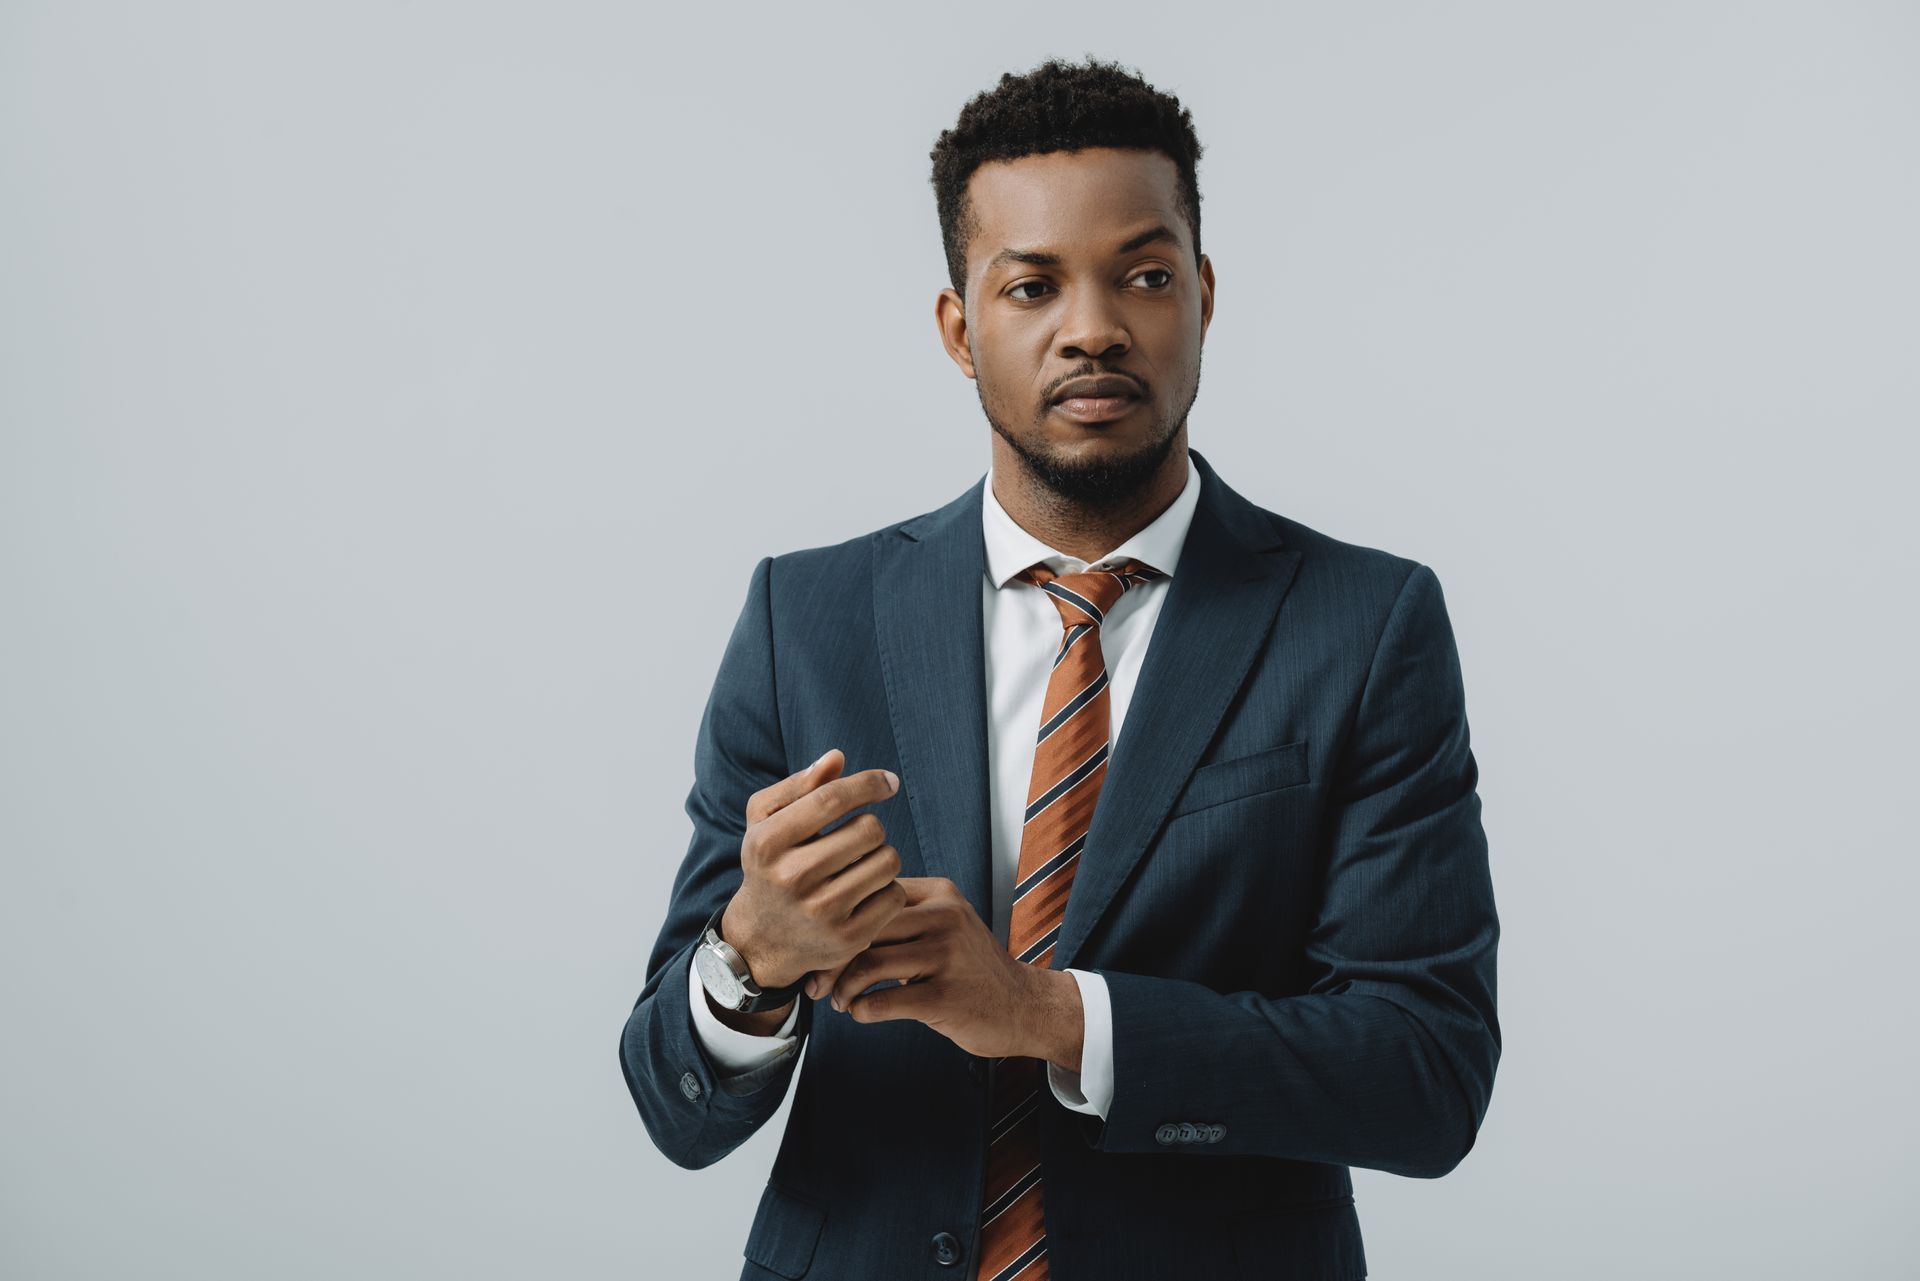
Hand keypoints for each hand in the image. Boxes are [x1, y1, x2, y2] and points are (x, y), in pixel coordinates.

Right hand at [721, 749, 907, 993]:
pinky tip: (867, 892)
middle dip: (872, 827)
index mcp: (768, 842)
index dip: (868, 784)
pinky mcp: (848, 938)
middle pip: (869, 829)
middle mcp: (792, 877)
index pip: (831, 799)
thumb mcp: (765, 822)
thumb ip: (798, 785)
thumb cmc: (770, 866)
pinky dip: (888, 888)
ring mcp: (821, 912)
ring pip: (888, 861)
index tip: (889, 782)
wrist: (762, 940)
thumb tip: (836, 757)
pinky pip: (895, 895)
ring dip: (883, 856)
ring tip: (862, 865)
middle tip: (858, 840)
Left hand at [825, 877, 1082, 1066]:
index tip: (819, 947)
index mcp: (939, 893)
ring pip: (867, 964)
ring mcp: (947, 957)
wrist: (1025, 1007)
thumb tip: (829, 926)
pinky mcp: (945, 998)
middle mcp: (945, 917)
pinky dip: (861, 1011)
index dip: (836, 922)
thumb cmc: (970, 969)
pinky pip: (881, 1002)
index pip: (871, 896)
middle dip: (831, 958)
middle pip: (863, 927)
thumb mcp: (945, 926)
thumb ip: (900, 918)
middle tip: (818, 982)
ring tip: (842, 1000)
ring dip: (843, 988)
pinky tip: (862, 1013)